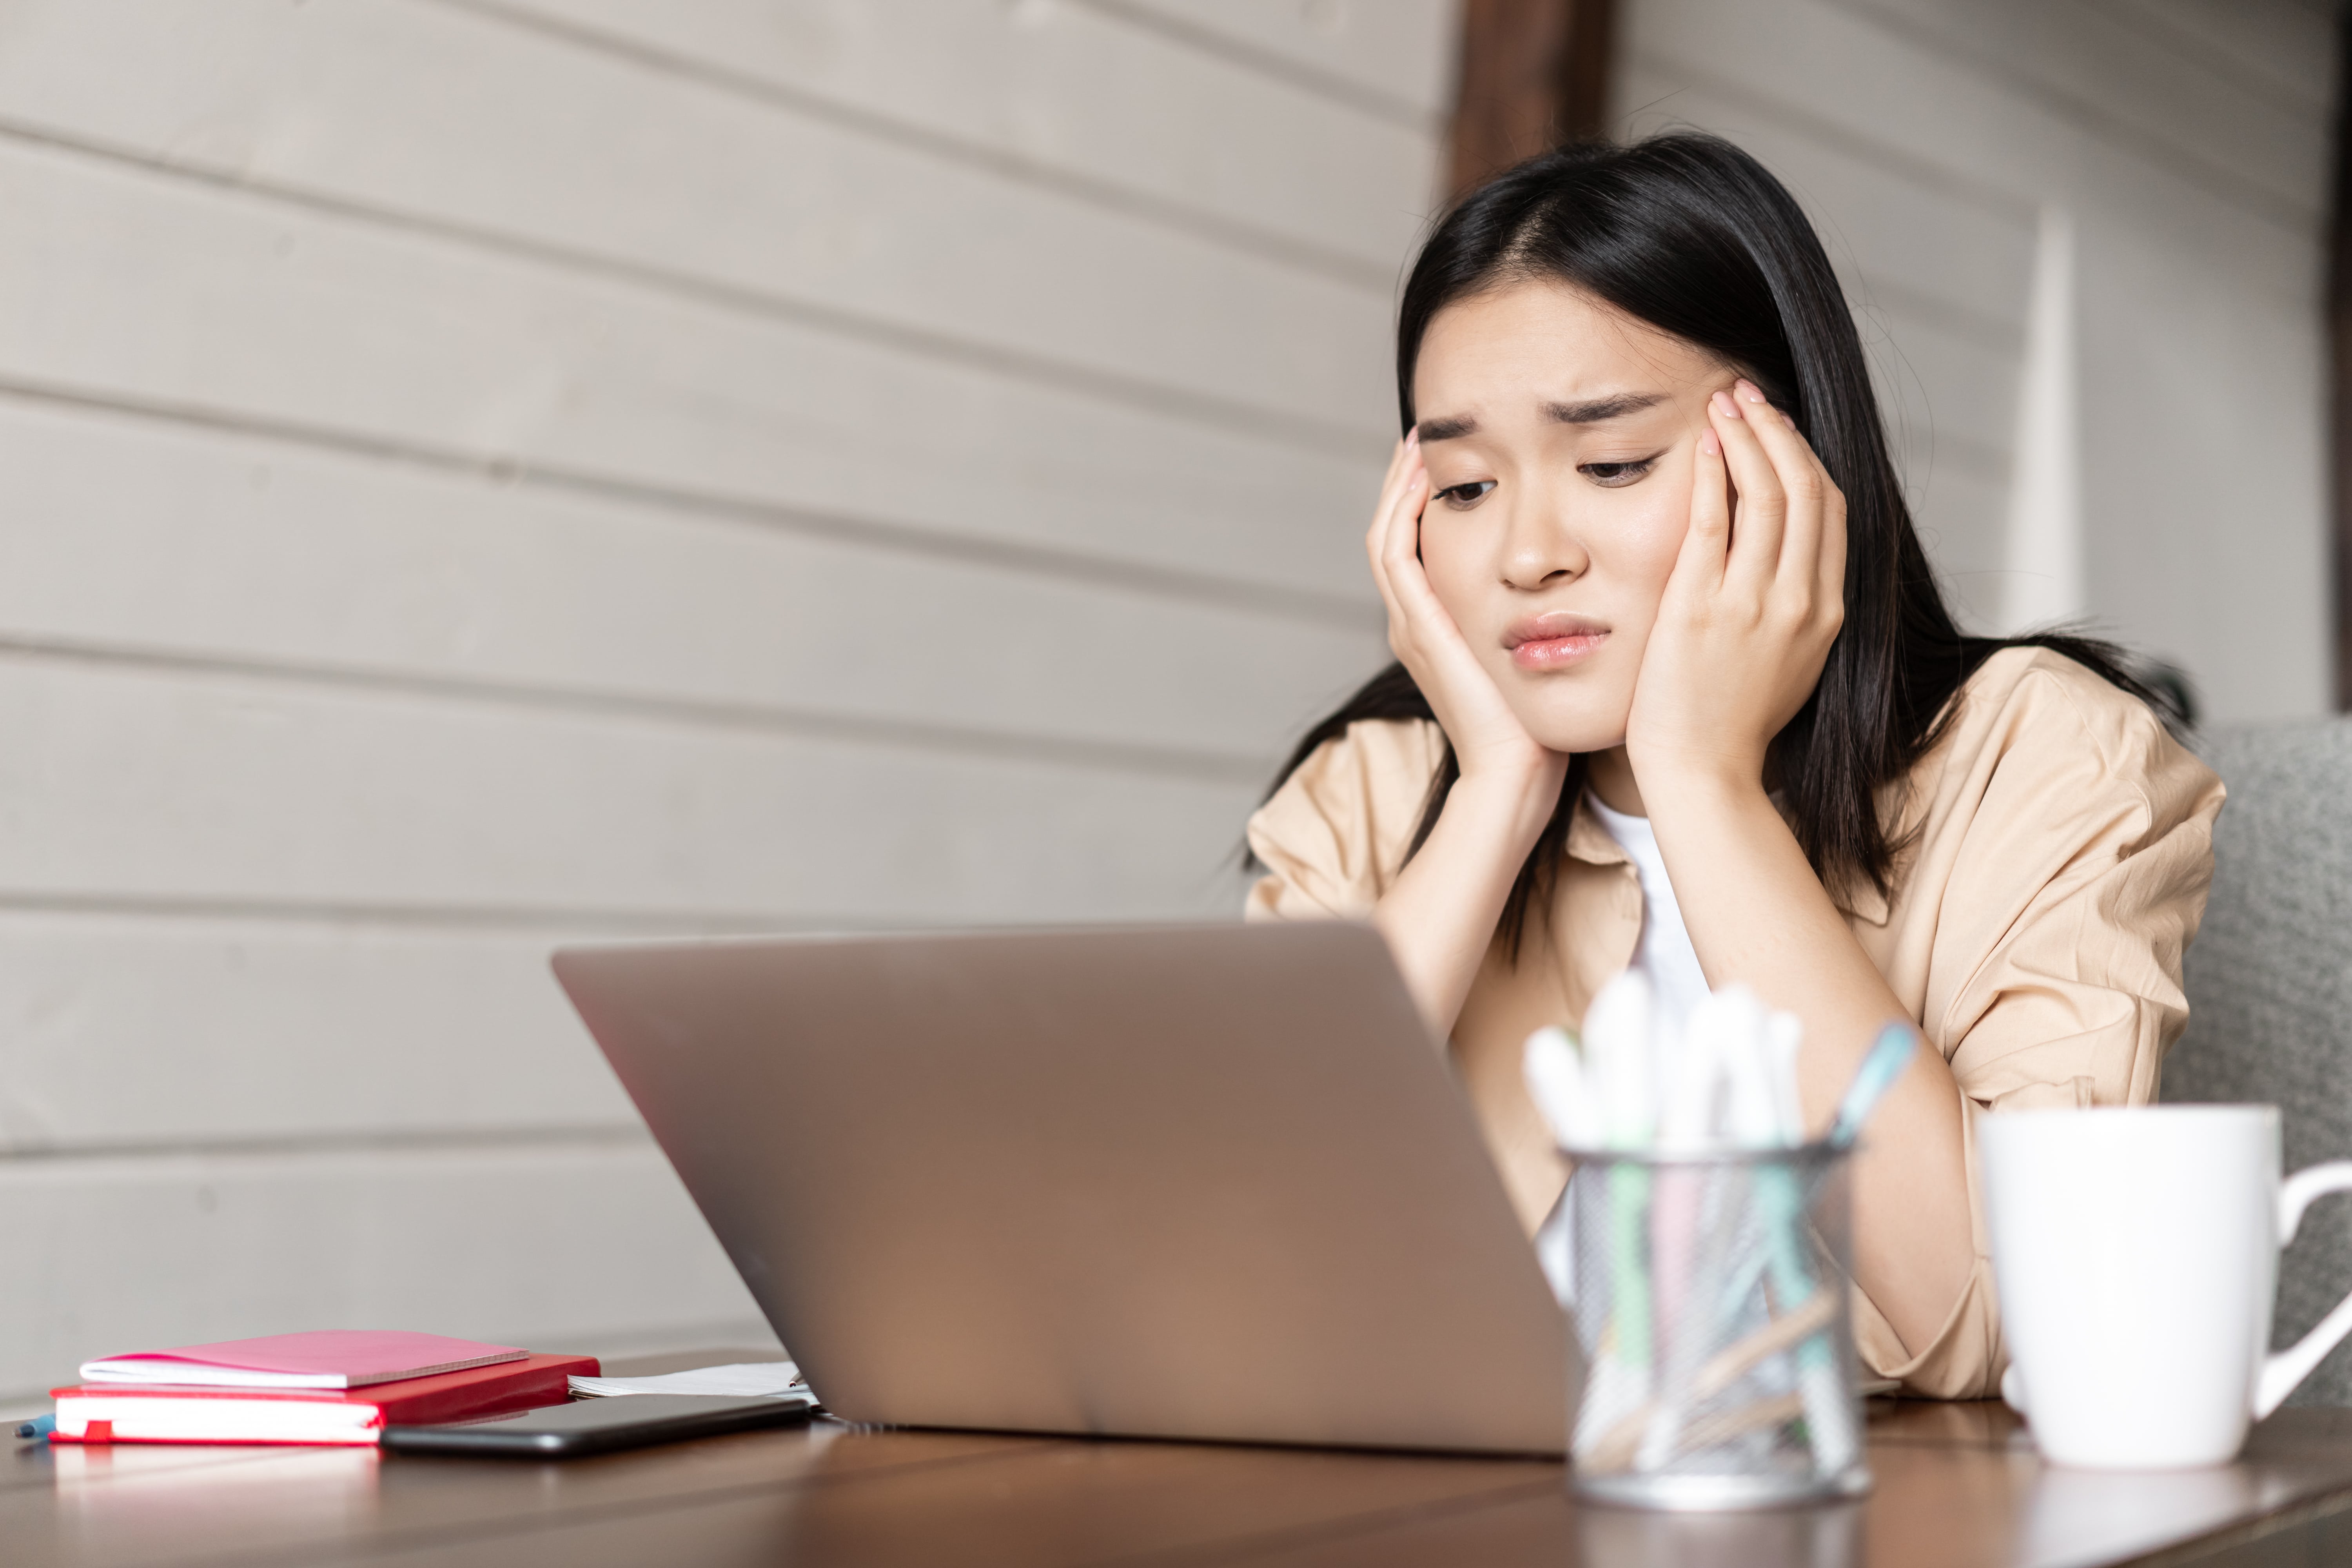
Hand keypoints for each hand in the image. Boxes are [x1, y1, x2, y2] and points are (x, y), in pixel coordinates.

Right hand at [1366, 433, 1563, 793]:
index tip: (1444, 461)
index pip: (1414, 547)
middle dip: (1405, 484)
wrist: (1516, 773)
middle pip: (1391, 534)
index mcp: (1433, 628)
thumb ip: (1533, 621)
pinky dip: (1405, 515)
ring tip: (1418, 445)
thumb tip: (1572, 584)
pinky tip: (1425, 481)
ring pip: (1387, 538)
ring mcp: (1411, 627)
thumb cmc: (1533, 724)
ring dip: (1399, 488)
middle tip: (1422, 437)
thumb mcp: (1530, 657)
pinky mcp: (1420, 630)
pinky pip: (1398, 557)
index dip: (1423, 502)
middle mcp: (1412, 623)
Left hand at [1625, 381, 1846, 791]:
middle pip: (1807, 488)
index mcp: (1828, 610)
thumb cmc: (1736, 720)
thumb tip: (1796, 562)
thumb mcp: (1793, 659)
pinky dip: (1714, 475)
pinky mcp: (1702, 606)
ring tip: (1724, 402)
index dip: (1807, 457)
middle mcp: (1801, 599)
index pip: (1831, 510)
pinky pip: (1715, 522)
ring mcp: (1754, 602)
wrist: (1705, 770)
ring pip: (1768, 493)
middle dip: (1778, 431)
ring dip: (1746, 437)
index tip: (1780, 427)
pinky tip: (1704, 444)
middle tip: (1748, 395)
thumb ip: (1800, 608)